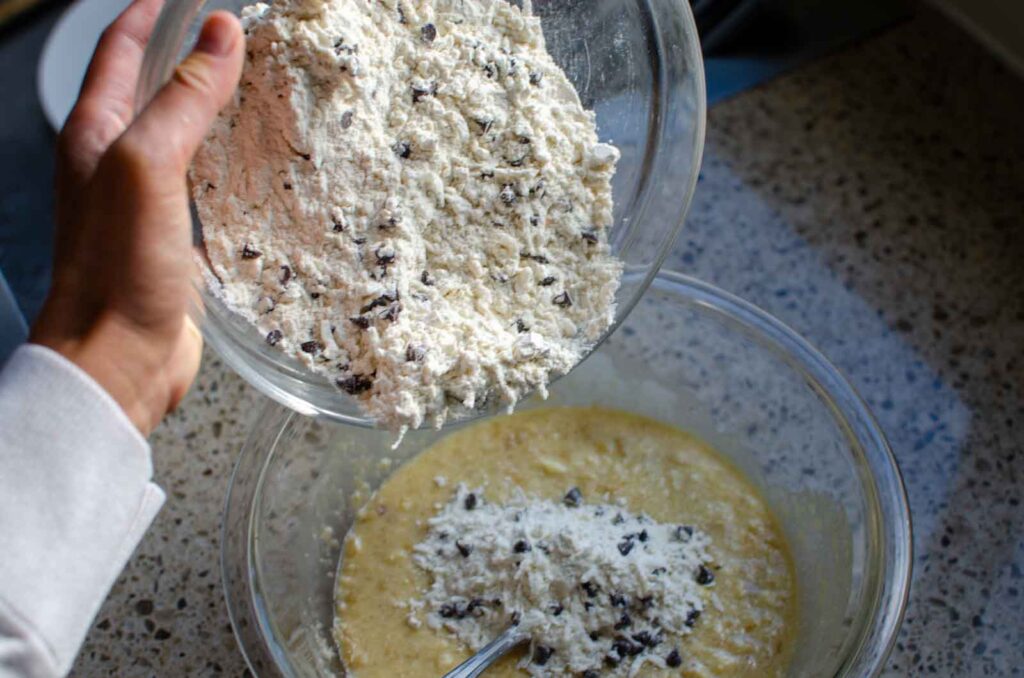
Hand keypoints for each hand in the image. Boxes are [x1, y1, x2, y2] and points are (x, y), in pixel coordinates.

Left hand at [30, 0, 243, 435]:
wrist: (118, 357)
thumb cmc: (118, 267)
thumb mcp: (147, 166)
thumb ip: (183, 99)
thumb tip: (221, 32)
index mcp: (95, 134)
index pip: (118, 50)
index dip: (150, 14)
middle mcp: (115, 162)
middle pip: (149, 89)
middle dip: (185, 55)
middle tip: (234, 36)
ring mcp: (145, 202)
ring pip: (180, 136)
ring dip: (211, 108)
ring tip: (255, 88)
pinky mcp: (174, 238)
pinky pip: (202, 183)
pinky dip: (227, 161)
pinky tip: (257, 163)